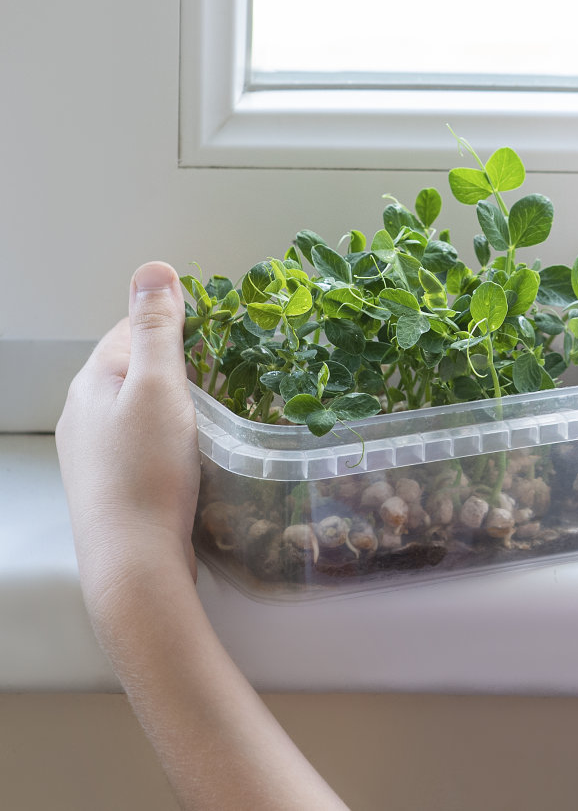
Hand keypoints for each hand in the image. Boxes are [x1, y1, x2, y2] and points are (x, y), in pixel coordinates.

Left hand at [56, 261, 200, 619]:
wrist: (134, 563)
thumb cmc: (147, 473)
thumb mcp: (159, 387)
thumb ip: (158, 328)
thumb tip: (154, 269)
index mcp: (92, 380)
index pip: (135, 325)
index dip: (182, 320)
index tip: (229, 328)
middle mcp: (84, 412)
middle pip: (140, 365)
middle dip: (186, 361)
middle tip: (238, 369)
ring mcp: (95, 451)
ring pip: (145, 405)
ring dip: (183, 399)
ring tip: (226, 409)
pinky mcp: (113, 482)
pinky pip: (146, 439)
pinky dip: (174, 433)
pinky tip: (199, 449)